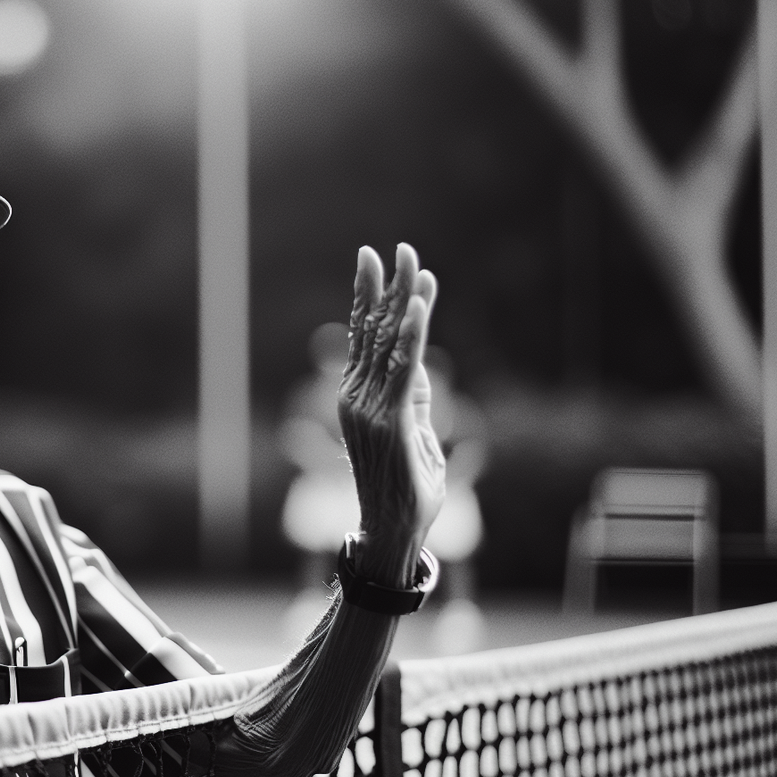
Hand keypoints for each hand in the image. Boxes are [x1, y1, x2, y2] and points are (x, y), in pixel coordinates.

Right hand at [337, 244, 444, 566]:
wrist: (395, 530)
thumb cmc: (407, 488)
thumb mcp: (415, 431)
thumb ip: (416, 395)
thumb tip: (420, 362)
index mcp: (356, 396)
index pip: (365, 337)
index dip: (372, 297)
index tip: (378, 261)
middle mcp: (356, 396)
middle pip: (373, 331)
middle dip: (387, 286)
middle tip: (397, 247)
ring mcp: (369, 407)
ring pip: (388, 343)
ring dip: (402, 299)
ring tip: (411, 262)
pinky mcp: (391, 420)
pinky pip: (403, 369)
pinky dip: (410, 336)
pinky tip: (416, 307)